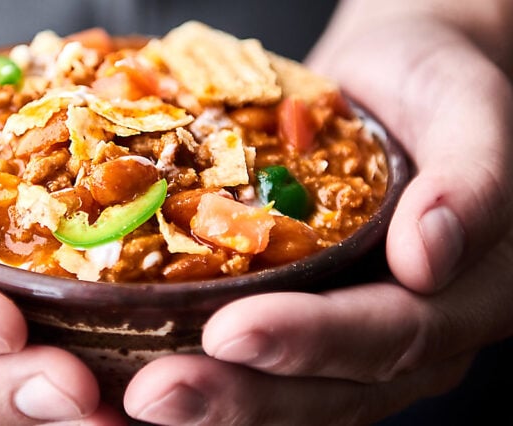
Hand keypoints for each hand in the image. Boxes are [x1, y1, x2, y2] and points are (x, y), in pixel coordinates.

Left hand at [123, 2, 512, 423]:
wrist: (390, 83)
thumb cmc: (433, 87)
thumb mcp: (468, 110)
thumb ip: (472, 181)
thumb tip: (429, 255)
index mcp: (466, 296)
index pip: (390, 333)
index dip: (309, 340)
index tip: (228, 332)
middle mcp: (410, 334)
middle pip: (328, 388)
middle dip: (238, 395)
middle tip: (156, 393)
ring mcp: (352, 335)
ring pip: (287, 394)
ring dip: (211, 401)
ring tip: (138, 401)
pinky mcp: (303, 321)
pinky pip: (256, 364)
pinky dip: (202, 375)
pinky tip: (137, 383)